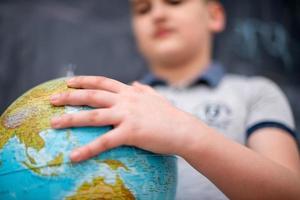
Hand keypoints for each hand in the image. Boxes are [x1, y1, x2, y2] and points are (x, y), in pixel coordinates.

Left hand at [50, 76, 202, 161]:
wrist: (184, 130)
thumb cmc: (170, 115)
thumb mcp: (156, 97)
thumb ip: (144, 89)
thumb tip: (135, 83)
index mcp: (130, 92)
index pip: (103, 82)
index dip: (85, 80)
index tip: (68, 81)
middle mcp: (126, 100)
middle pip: (93, 95)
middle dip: (70, 96)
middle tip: (52, 99)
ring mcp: (128, 115)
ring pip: (94, 115)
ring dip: (72, 119)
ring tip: (54, 124)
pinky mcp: (131, 132)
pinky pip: (105, 141)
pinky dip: (88, 149)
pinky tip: (74, 157)